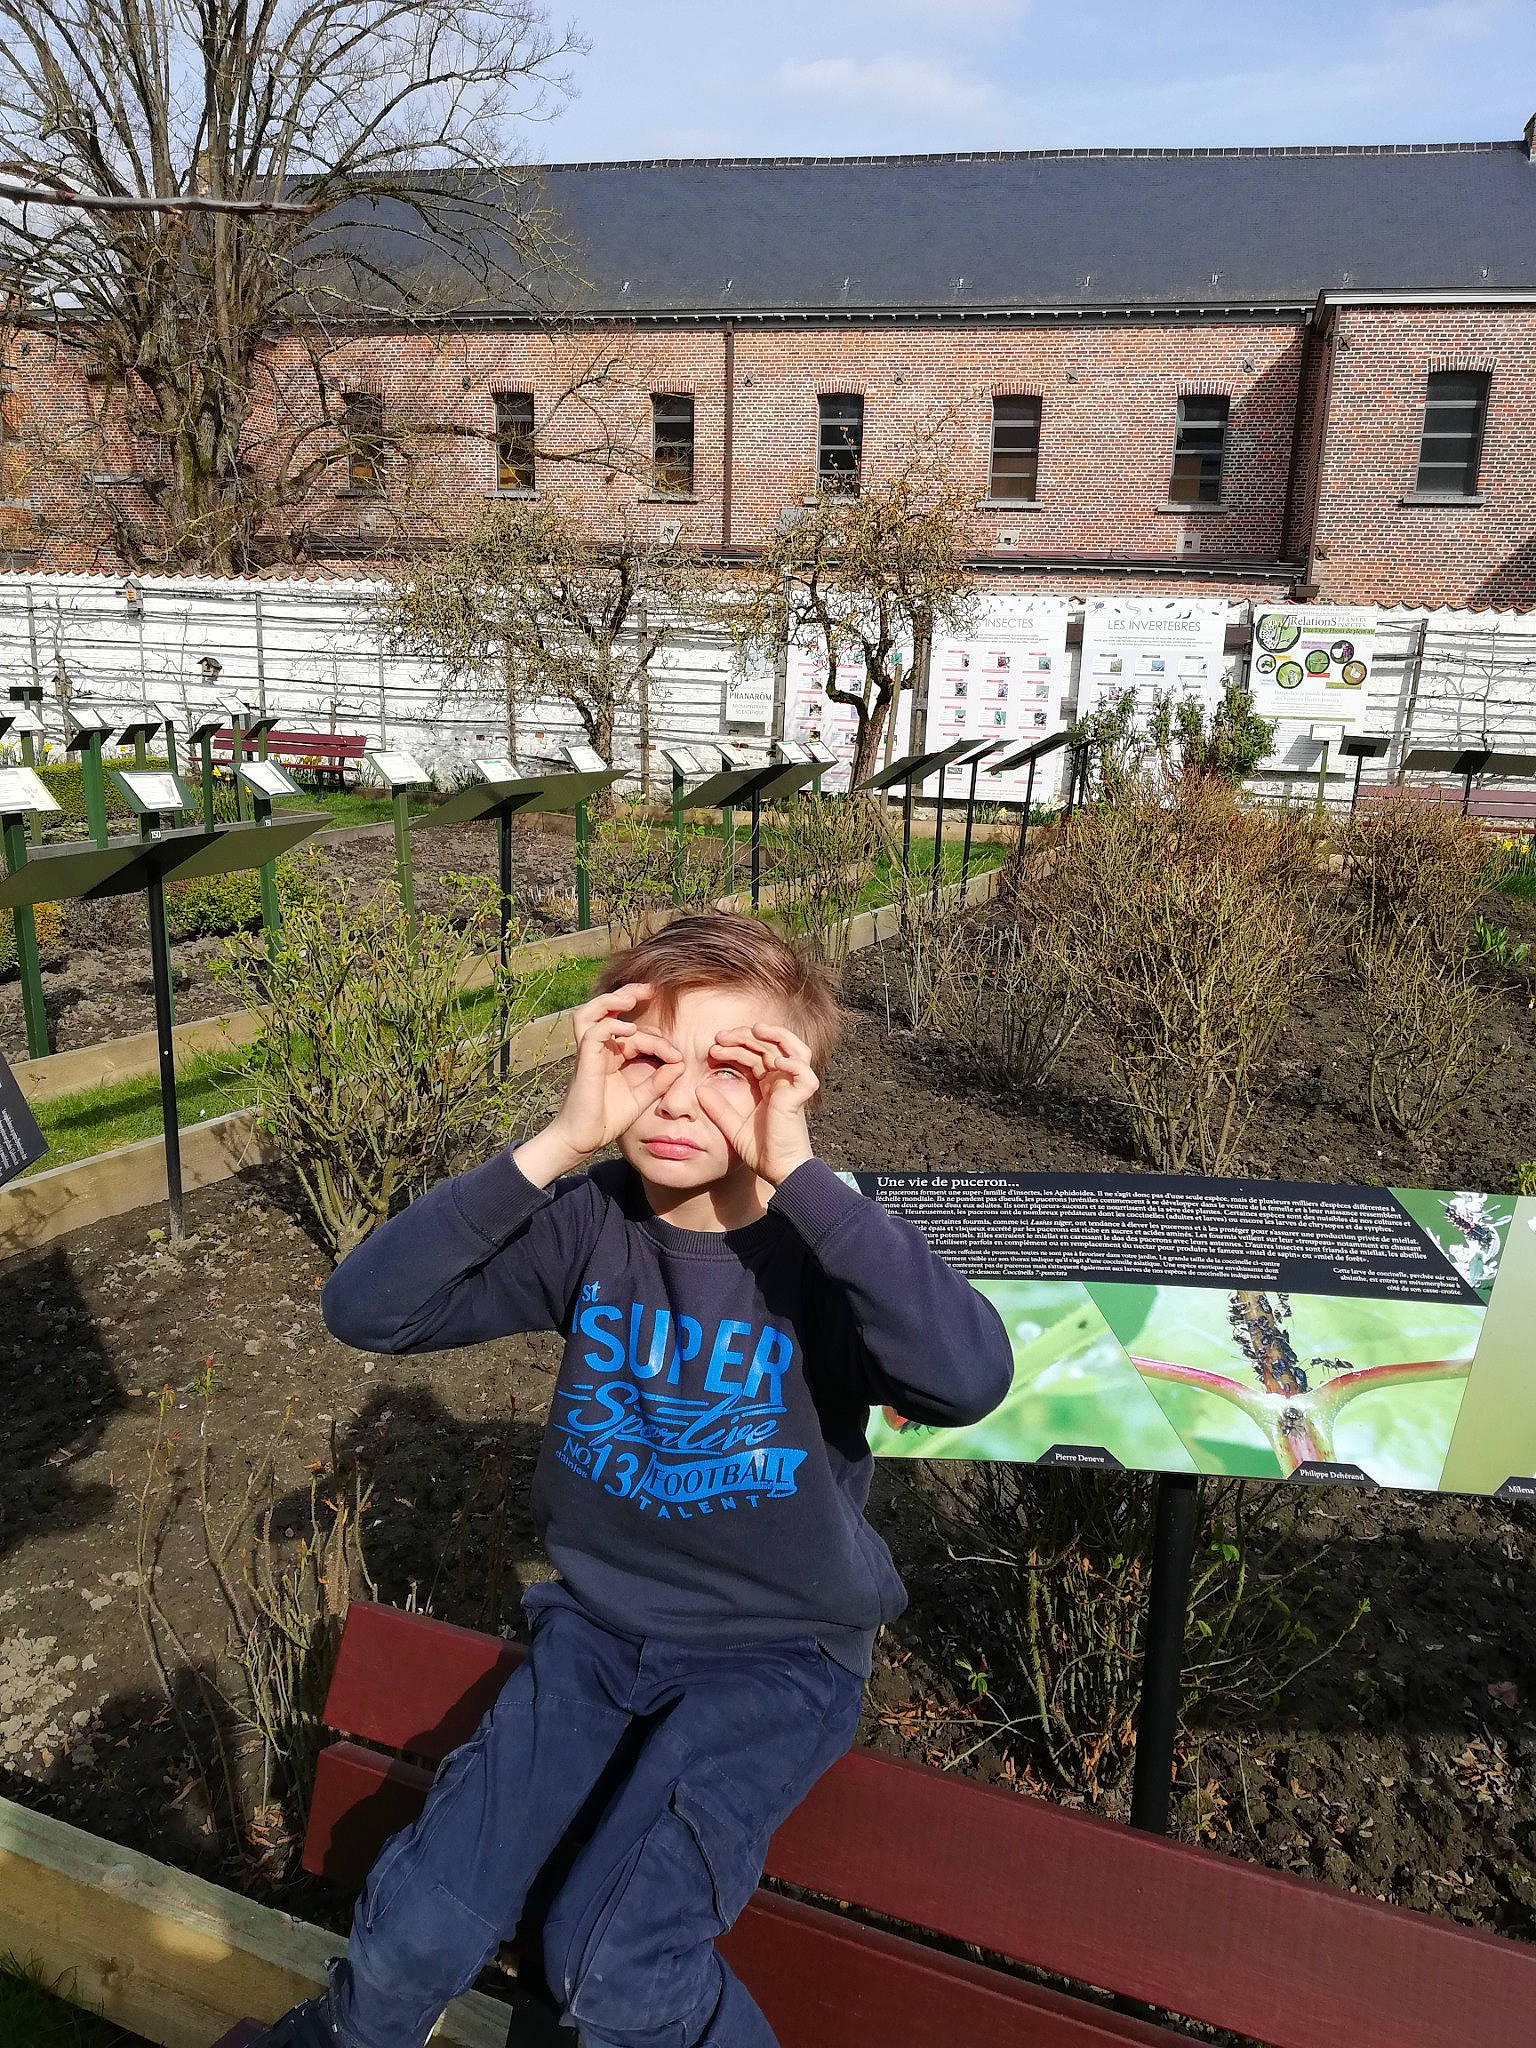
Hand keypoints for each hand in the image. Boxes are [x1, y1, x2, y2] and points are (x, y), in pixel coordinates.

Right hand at [516, 985, 682, 1184]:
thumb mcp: (641, 1098)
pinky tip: (629, 1030)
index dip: (658, 1041)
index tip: (677, 1057)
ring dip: (611, 1001)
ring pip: (590, 1013)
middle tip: (651, 988)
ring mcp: (588, 1054)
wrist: (582, 1140)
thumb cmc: (606, 1118)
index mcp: (611, 1055)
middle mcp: (598, 1049)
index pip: (635, 1034)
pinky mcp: (583, 1062)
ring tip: (631, 997)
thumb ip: (659, 1081)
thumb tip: (680, 1064)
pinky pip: (593, 1033)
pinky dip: (610, 1026)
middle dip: (628, 993)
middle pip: (606, 1009)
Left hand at [697, 1023, 818, 1186]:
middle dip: (746, 1036)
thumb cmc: (762, 1151)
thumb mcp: (732, 1127)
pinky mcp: (801, 1098)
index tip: (712, 1048)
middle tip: (721, 1037)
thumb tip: (699, 1090)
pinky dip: (793, 1063)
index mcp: (768, 1085)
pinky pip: (804, 1073)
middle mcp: (782, 1082)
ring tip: (756, 1029)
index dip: (735, 1046)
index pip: (755, 1054)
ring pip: (795, 1049)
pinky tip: (773, 1061)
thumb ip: (718, 1109)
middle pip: (769, 1045)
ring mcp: (793, 1088)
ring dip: (777, 1036)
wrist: (780, 1170)